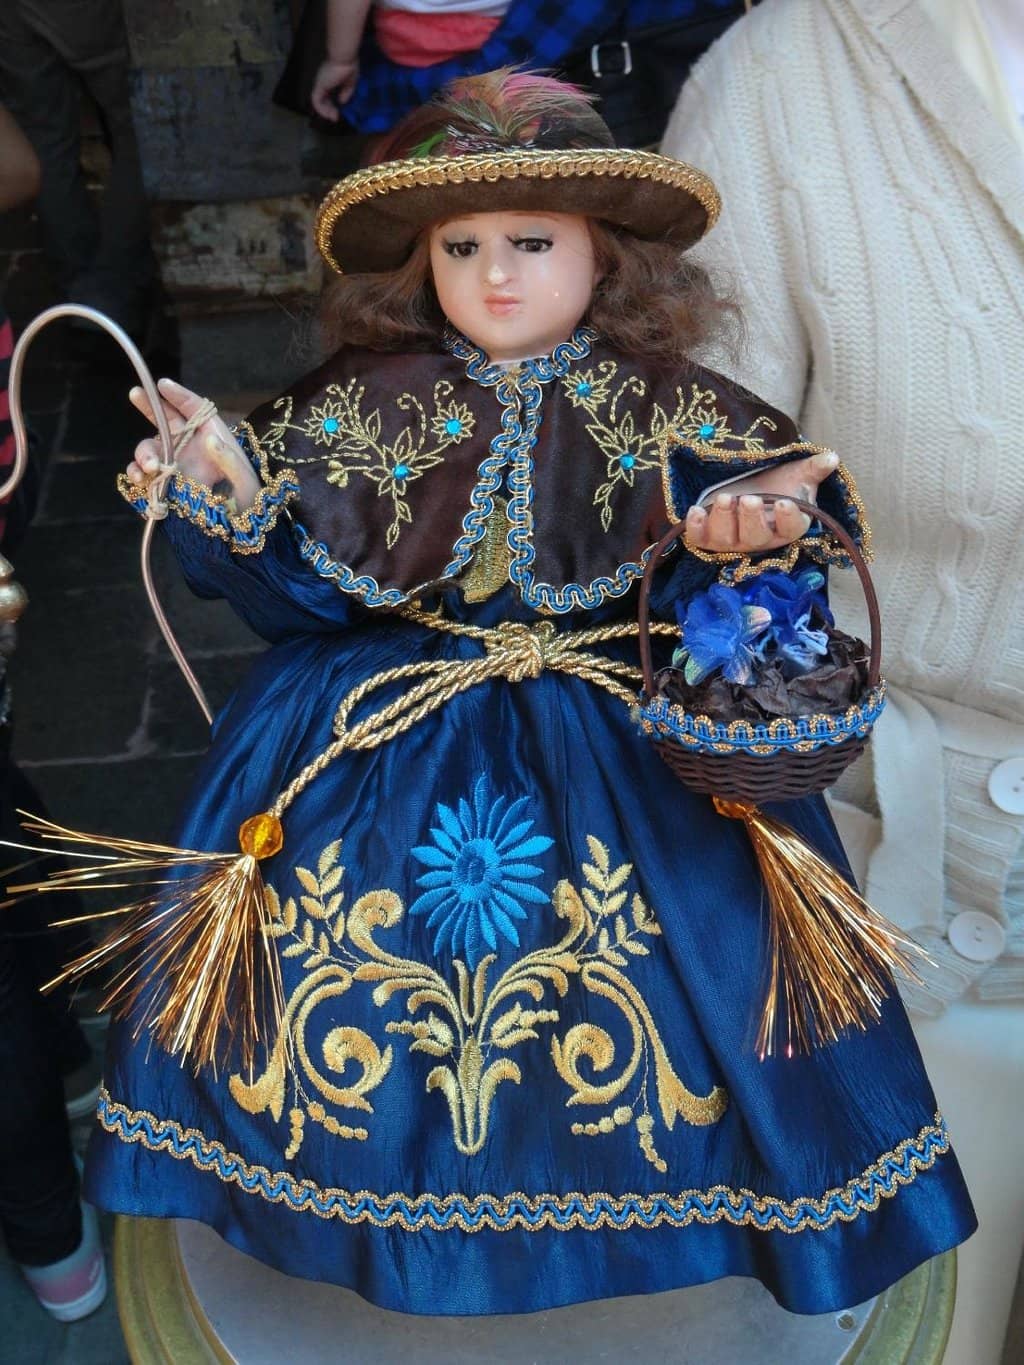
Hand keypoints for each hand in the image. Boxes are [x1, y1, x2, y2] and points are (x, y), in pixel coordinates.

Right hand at [125, 378, 260, 509]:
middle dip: (149, 406)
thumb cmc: (249, 500)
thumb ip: (230, 459)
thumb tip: (210, 439)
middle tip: (135, 394)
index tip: (162, 384)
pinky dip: (137, 474)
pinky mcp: (164, 483)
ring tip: (150, 467)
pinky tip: (140, 480)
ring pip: (151, 448)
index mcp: (213, 436)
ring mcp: (176, 464)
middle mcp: (191, 446)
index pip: (194, 409)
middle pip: (166, 420)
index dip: (178, 395)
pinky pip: (145, 474)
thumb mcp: (246, 480)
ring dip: (144, 453)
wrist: (240, 528)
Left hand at [311, 59, 358, 118]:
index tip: (338, 111)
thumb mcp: (351, 82)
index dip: (331, 104)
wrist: (345, 57)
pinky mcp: (319, 85)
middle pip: (322, 98)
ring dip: (325, 111)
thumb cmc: (349, 65)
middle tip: (335, 117)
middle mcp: (323, 81)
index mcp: (330, 78)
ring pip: (318, 101)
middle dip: (328, 110)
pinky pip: (316, 101)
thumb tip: (341, 102)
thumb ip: (346, 92)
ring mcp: (320, 83)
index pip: (327, 94)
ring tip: (333, 117)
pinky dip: (321, 109)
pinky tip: (329, 114)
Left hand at [684, 450, 837, 553]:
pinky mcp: (709, 537)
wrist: (749, 485)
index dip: (787, 518)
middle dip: (751, 518)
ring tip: (724, 498)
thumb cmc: (776, 483)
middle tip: (748, 499)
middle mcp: (760, 538)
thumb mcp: (796, 473)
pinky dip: (695, 528)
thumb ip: (813, 468)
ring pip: (726, 539)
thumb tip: (832, 457)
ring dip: (723, 519)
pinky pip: (700, 539)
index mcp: (786, 525)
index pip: (791, 528)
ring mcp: (733, 540)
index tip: (783, 501)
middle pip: (756, 536)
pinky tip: (695, 510)